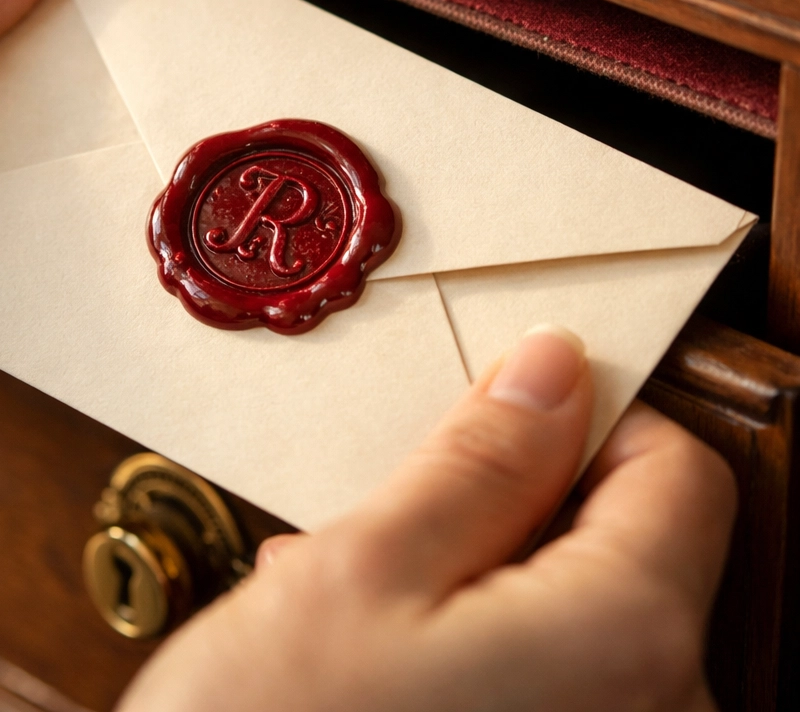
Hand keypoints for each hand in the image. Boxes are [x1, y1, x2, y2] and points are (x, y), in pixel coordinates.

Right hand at [121, 327, 735, 711]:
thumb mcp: (369, 567)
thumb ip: (482, 461)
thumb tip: (556, 368)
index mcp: (627, 643)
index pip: (678, 469)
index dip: (594, 416)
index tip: (506, 405)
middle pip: (625, 540)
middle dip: (510, 505)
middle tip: (400, 511)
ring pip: (572, 606)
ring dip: (472, 572)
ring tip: (362, 586)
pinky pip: (549, 672)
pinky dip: (473, 637)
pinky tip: (377, 647)